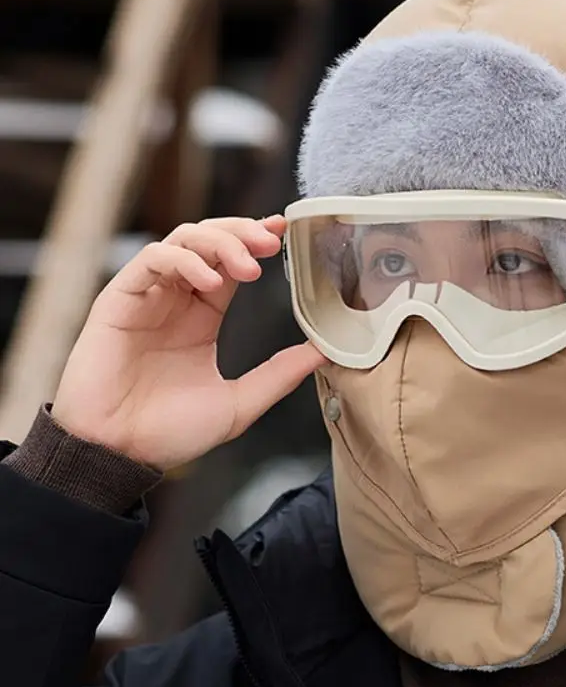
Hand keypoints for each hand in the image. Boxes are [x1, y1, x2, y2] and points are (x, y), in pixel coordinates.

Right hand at [51, 215, 325, 470]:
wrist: (118, 453)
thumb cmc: (168, 433)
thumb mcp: (240, 403)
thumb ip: (280, 374)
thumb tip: (325, 353)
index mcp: (202, 318)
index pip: (230, 264)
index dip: (255, 242)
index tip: (284, 233)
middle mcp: (175, 300)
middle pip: (208, 240)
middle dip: (242, 233)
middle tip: (271, 243)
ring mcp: (147, 297)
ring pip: (182, 240)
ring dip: (219, 243)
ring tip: (247, 267)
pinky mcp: (119, 300)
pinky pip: (151, 261)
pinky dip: (184, 261)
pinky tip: (209, 281)